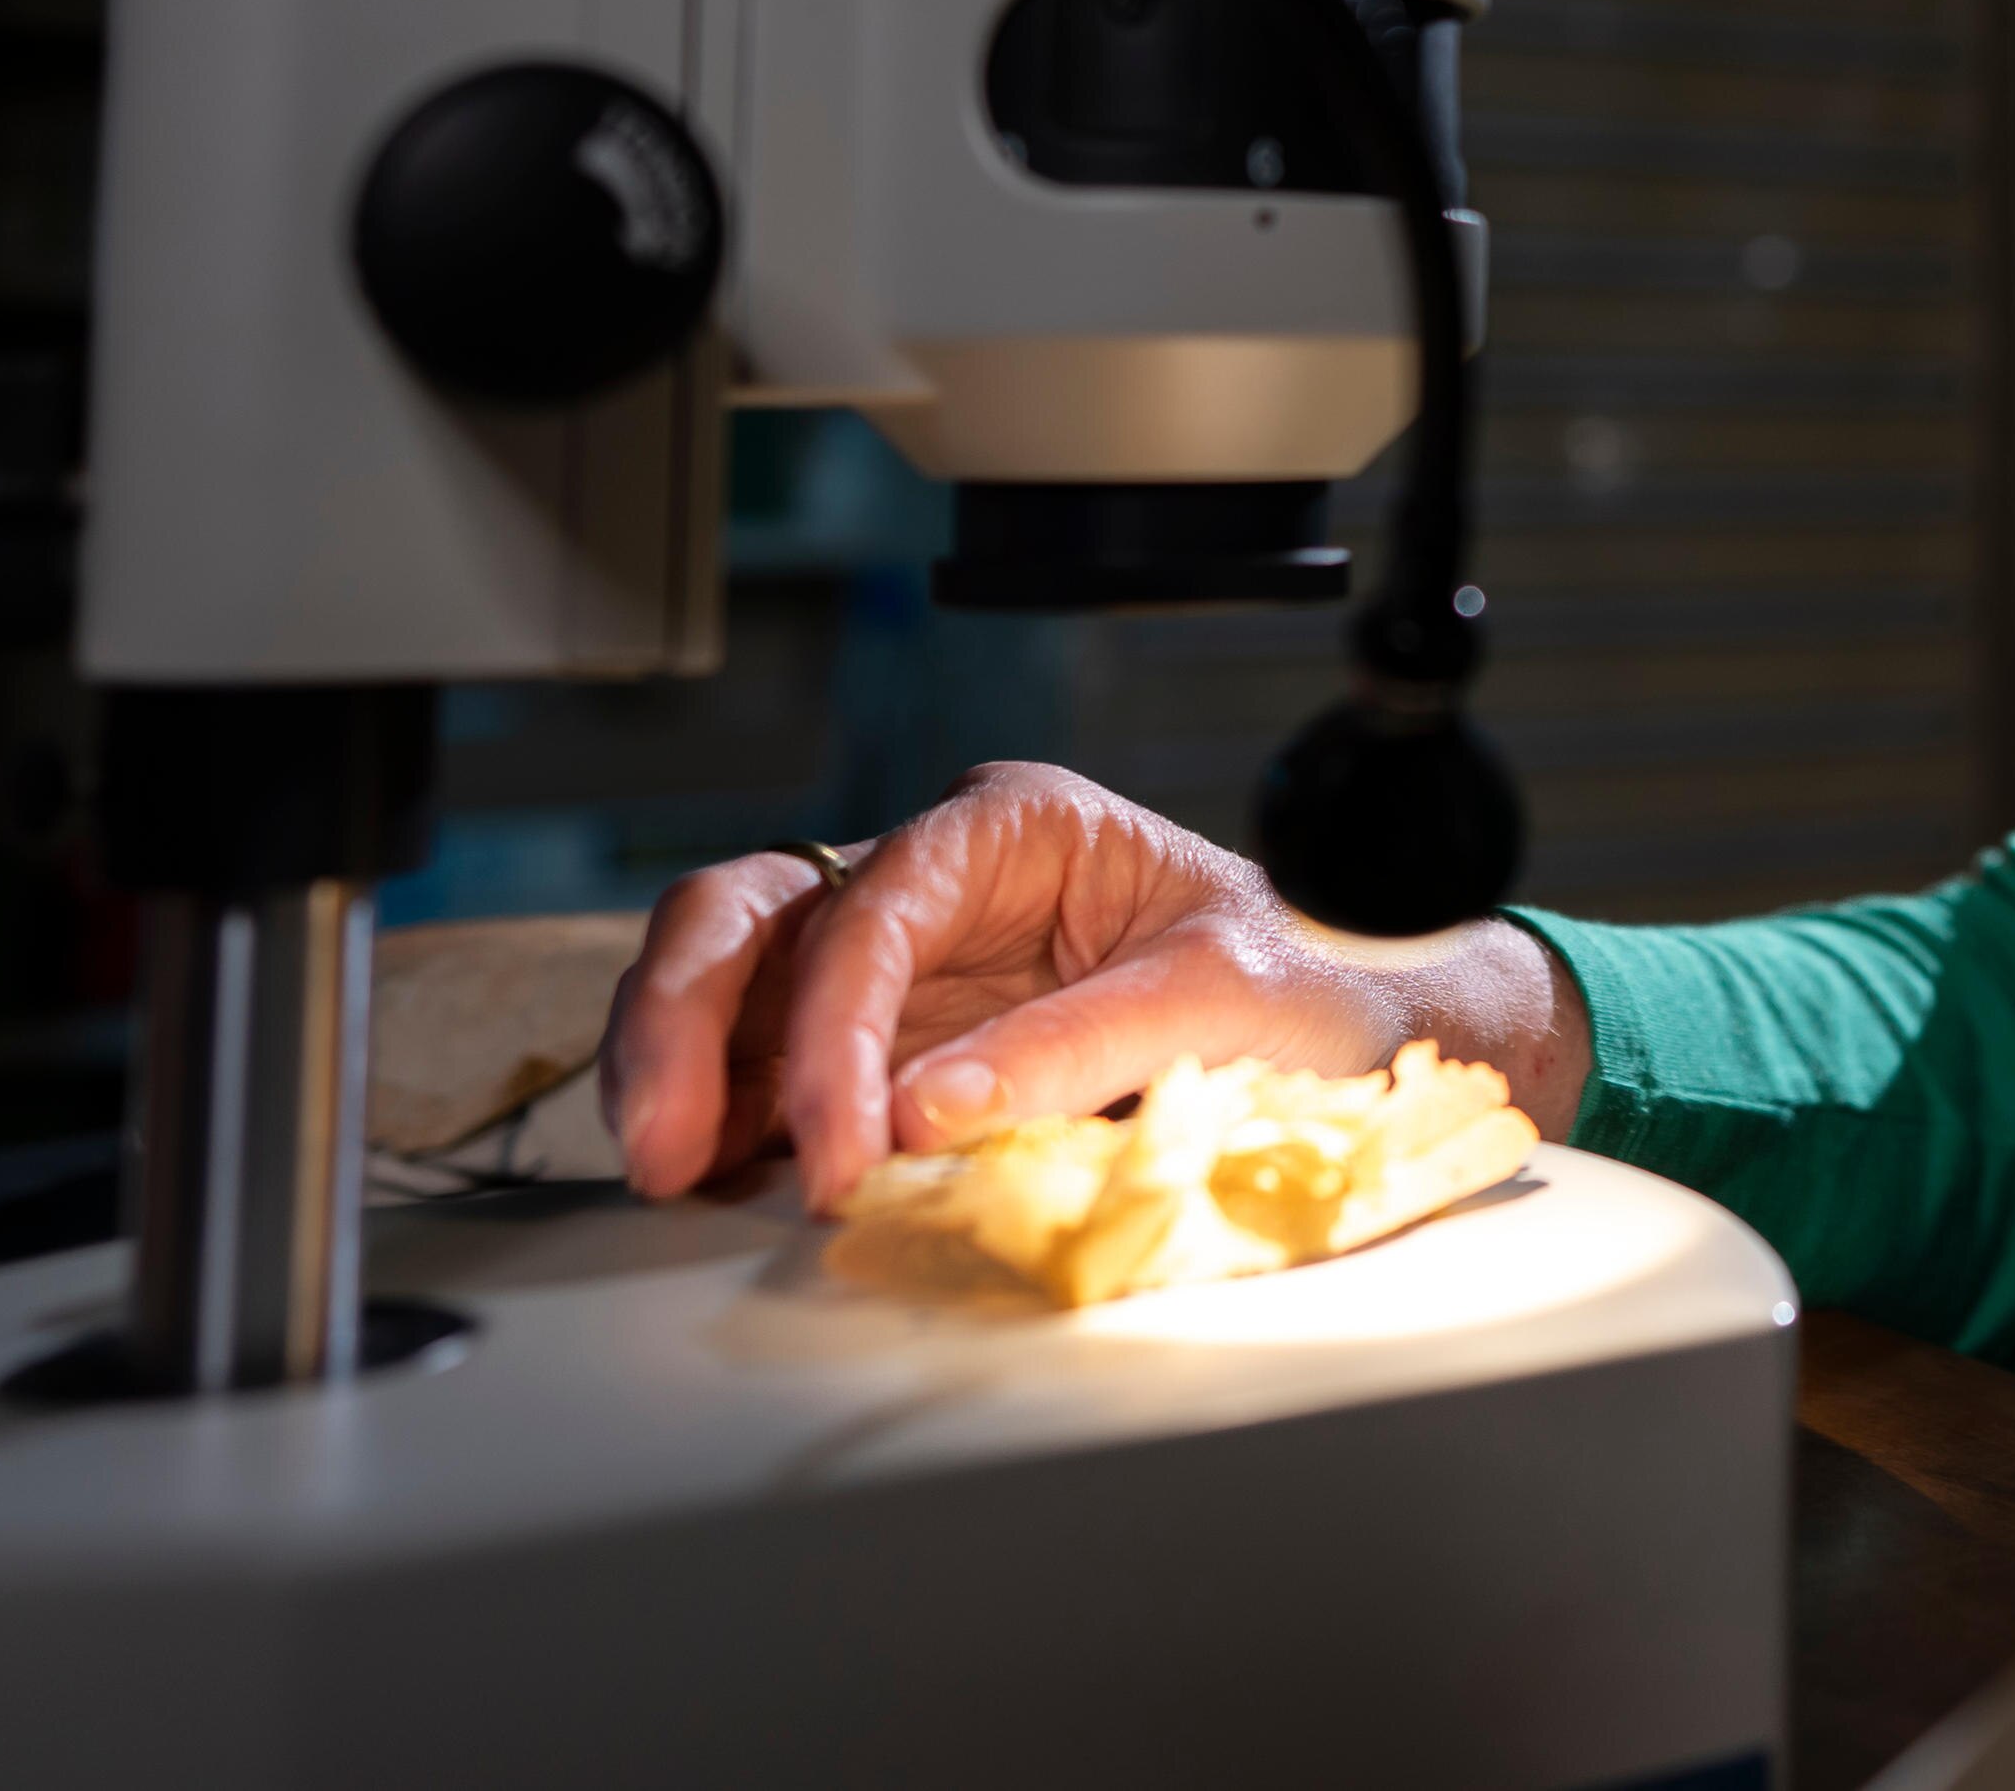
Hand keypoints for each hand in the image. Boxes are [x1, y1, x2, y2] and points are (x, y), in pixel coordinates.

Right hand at [598, 760, 1583, 1210]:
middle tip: (665, 1147)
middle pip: (749, 913)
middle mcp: (933, 884)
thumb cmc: (1302, 984)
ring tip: (670, 1177)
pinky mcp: (883, 1052)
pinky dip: (724, 1122)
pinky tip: (714, 1188)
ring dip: (674, 1071)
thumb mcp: (1225, 997)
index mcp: (1016, 827)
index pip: (875, 904)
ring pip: (727, 986)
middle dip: (681, 1019)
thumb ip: (1083, 1044)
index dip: (832, 1026)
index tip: (844, 1145)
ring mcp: (895, 968)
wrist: (1349, 1039)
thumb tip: (925, 1113)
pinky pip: (761, 1071)